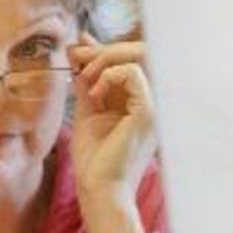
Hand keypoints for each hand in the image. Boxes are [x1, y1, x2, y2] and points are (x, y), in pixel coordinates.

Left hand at [67, 33, 156, 232]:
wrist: (97, 187)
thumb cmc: (94, 156)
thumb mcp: (87, 107)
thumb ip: (86, 77)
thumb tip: (78, 45)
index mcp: (142, 98)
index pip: (133, 56)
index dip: (104, 47)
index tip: (76, 50)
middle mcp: (154, 99)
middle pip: (141, 49)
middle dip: (104, 48)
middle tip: (77, 58)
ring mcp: (156, 105)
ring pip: (141, 54)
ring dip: (106, 58)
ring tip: (86, 78)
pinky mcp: (149, 112)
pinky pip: (134, 74)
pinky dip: (110, 74)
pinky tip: (95, 93)